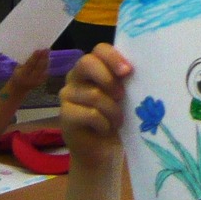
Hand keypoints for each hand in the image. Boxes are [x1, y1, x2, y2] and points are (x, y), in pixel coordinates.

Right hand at [7, 48, 50, 93]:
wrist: (18, 88)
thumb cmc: (17, 75)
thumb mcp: (17, 69)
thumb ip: (25, 62)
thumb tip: (35, 51)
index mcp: (22, 75)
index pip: (30, 65)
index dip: (35, 57)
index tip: (38, 50)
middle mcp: (31, 79)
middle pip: (39, 67)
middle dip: (43, 57)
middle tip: (46, 49)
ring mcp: (37, 81)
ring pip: (44, 68)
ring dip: (46, 59)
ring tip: (47, 51)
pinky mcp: (42, 81)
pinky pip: (45, 71)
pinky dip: (47, 64)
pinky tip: (47, 58)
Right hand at [59, 44, 132, 169]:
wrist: (103, 150)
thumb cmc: (116, 117)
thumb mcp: (125, 96)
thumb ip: (125, 80)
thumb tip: (135, 69)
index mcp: (94, 67)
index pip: (99, 49)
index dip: (113, 57)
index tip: (128, 71)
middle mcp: (76, 77)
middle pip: (87, 62)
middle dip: (108, 78)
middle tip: (121, 95)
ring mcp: (67, 95)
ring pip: (94, 94)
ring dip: (113, 110)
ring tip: (118, 120)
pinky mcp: (64, 115)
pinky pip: (90, 114)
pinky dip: (104, 123)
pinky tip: (106, 129)